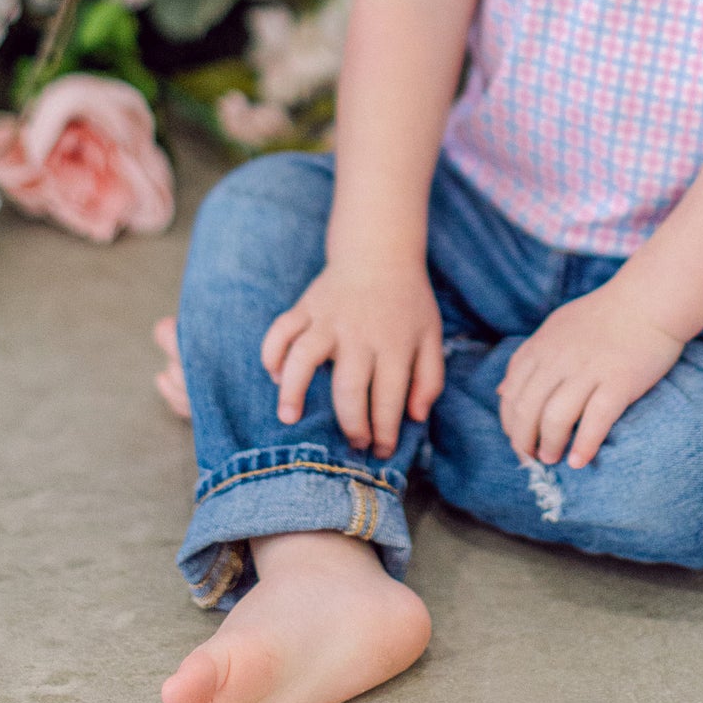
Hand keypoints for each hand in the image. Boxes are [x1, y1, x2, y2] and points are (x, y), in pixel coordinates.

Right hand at [260, 258, 443, 458]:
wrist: (380, 252)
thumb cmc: (407, 302)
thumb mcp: (431, 336)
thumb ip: (430, 379)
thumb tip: (415, 417)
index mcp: (394, 343)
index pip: (389, 398)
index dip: (385, 431)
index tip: (381, 449)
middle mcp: (359, 333)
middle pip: (349, 387)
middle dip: (351, 424)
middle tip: (354, 443)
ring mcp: (328, 319)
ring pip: (304, 356)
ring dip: (294, 389)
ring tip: (289, 417)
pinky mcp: (305, 307)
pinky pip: (280, 330)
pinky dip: (272, 354)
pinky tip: (274, 378)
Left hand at [497, 283, 685, 469]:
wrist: (647, 300)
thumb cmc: (603, 315)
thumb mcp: (556, 328)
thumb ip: (529, 358)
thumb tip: (502, 391)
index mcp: (541, 346)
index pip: (512, 393)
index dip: (510, 423)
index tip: (518, 440)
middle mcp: (559, 359)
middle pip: (528, 409)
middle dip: (524, 440)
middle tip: (532, 458)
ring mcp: (588, 370)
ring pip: (556, 418)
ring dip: (550, 446)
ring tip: (553, 459)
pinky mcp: (618, 382)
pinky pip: (595, 420)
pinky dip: (584, 445)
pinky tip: (579, 461)